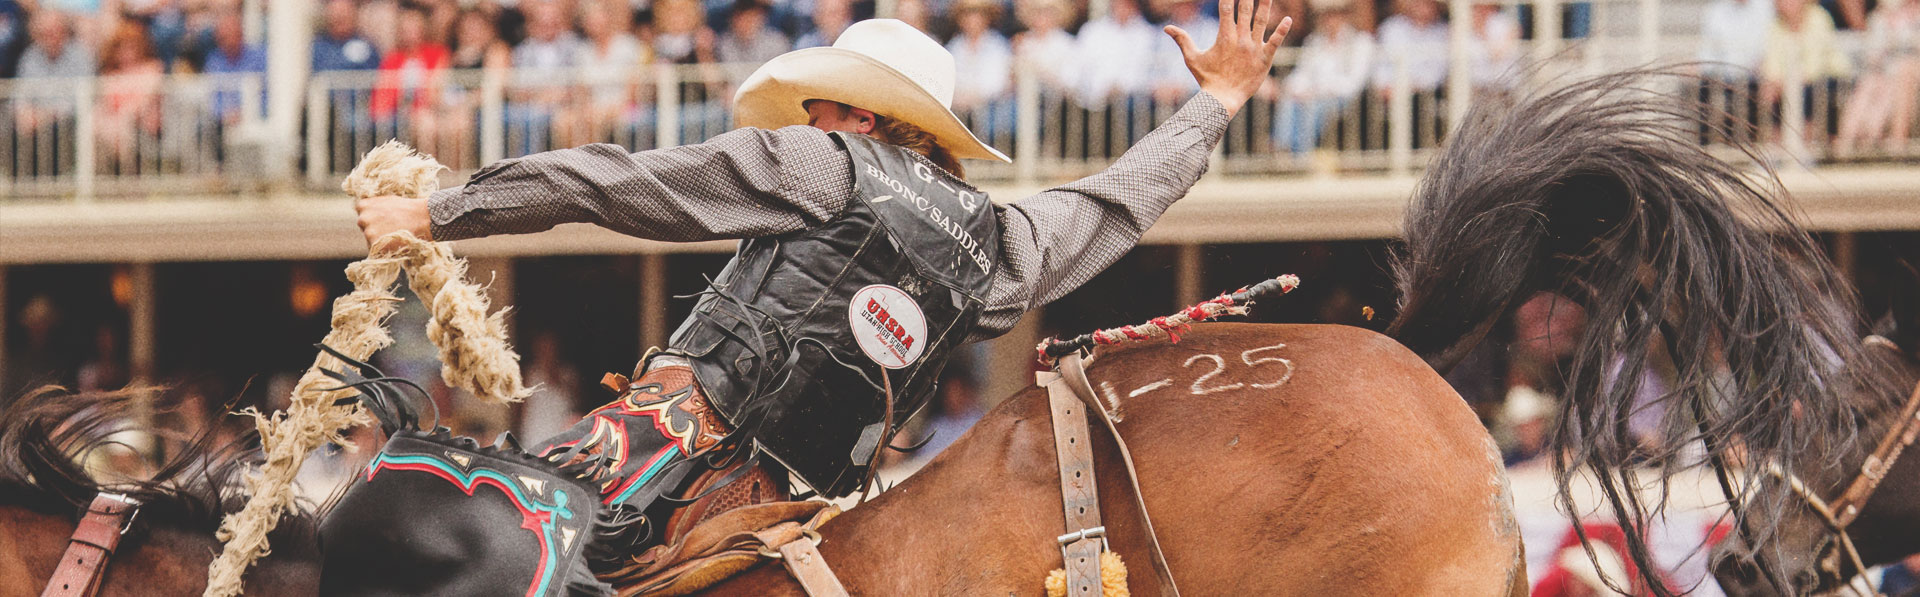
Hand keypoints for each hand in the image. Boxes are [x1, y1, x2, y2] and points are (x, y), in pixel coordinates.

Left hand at [354, 195, 431, 247]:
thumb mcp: (387, 200)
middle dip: (374, 228)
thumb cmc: (408, 208)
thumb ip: (375, 206)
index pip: (362, 213)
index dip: (373, 217)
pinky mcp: (376, 245)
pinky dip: (385, 249)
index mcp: (363, 205)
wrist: (423, 218)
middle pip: (365, 227)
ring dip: (380, 240)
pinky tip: (396, 243)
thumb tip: (369, 212)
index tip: (383, 219)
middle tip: (390, 229)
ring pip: (370, 240)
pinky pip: (377, 251)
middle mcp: (363, 219)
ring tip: (396, 236)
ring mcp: (368, 233)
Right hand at [1166, 0, 1291, 117]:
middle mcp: (1240, 39)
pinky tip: (1288, 19)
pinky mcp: (1265, 58)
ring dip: (1265, 5)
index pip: (1226, 9)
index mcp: (1224, 36)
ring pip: (1262, 21)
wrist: (1222, 99)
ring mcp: (1254, 48)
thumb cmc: (1206, 79)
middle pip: (1245, 10)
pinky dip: (1282, 30)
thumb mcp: (1192, 58)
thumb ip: (1182, 40)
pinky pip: (1276, 41)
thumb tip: (1166, 28)